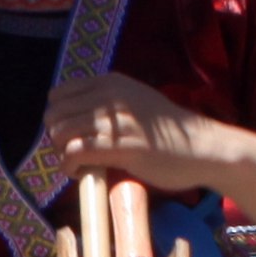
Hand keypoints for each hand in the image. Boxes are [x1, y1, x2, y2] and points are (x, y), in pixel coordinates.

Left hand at [35, 77, 235, 197]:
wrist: (201, 147)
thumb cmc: (169, 132)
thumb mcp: (136, 102)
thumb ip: (107, 105)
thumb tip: (74, 120)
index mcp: (111, 83)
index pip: (58, 95)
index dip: (58, 118)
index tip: (70, 135)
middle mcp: (110, 96)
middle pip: (55, 115)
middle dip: (56, 138)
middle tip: (72, 154)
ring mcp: (115, 121)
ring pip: (60, 133)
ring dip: (61, 154)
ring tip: (77, 165)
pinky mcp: (120, 146)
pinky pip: (75, 153)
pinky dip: (69, 166)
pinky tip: (79, 174)